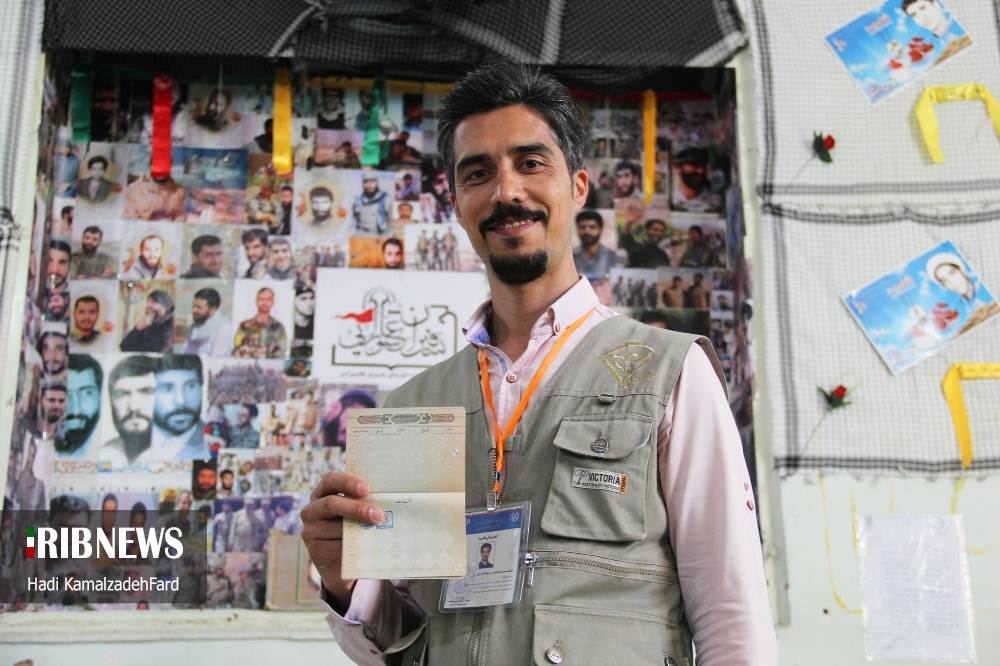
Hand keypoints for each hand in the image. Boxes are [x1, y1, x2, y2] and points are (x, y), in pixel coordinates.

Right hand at [301, 472, 382, 610]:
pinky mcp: (314, 549)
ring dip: (357, 528)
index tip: (367, 489)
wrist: (344, 562)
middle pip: (331, 503)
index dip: (348, 482)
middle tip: (377, 514)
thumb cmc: (354, 529)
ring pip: (334, 527)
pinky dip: (351, 545)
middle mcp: (312, 509)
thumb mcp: (357, 512)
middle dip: (356, 508)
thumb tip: (389, 497)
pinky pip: (333, 546)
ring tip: (376, 531)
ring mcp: (310, 529)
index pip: (331, 480)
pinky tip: (364, 546)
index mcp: (323, 493)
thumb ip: (365, 502)